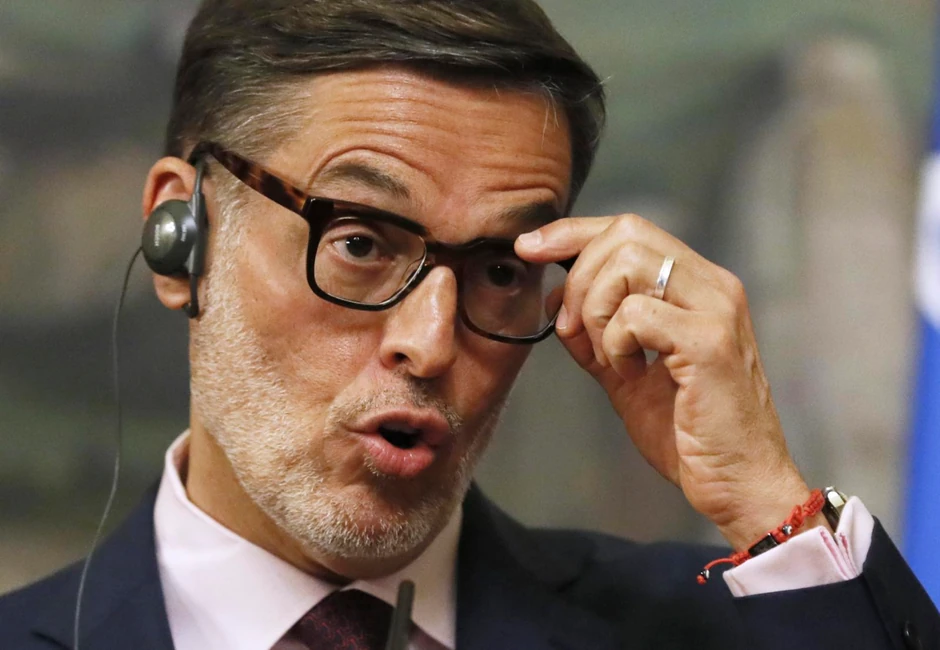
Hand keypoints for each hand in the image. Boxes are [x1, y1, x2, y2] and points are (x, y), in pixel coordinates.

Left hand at [517, 215, 816, 549]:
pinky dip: (615, 344)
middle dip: (579, 278)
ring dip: (596, 311)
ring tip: (609, 358)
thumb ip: (595, 334)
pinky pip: (635, 314)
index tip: (529, 247)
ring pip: (628, 263)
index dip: (572, 232)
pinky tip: (630, 374)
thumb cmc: (689, 434)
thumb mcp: (626, 374)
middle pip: (625, 234)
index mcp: (697, 287)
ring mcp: (716, 311)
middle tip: (573, 329)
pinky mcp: (709, 344)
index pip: (629, 229)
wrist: (738, 485)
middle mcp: (713, 287)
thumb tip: (555, 298)